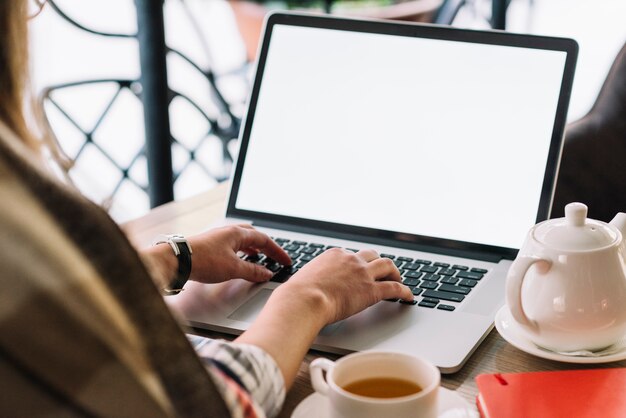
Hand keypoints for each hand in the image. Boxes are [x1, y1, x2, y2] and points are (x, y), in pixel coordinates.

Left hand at [187, 224, 290, 283]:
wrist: (177, 260)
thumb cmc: (204, 260)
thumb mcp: (233, 269)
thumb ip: (253, 271)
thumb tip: (267, 273)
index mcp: (237, 233)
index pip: (264, 240)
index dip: (277, 252)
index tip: (286, 261)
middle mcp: (229, 231)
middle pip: (254, 235)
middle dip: (266, 246)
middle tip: (274, 257)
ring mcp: (219, 237)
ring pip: (242, 240)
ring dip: (253, 248)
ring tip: (259, 258)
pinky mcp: (211, 244)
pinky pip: (232, 245)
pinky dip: (241, 251)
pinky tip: (239, 260)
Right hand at [281, 248, 413, 324]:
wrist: (304, 300)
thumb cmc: (297, 294)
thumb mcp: (304, 279)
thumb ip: (311, 280)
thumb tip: (304, 289)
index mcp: (334, 254)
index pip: (351, 255)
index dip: (357, 264)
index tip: (360, 271)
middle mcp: (350, 259)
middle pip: (372, 255)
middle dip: (378, 263)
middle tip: (383, 272)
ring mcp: (362, 273)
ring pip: (387, 265)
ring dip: (395, 273)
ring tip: (398, 281)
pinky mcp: (371, 290)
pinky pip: (394, 288)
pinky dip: (404, 291)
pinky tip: (408, 297)